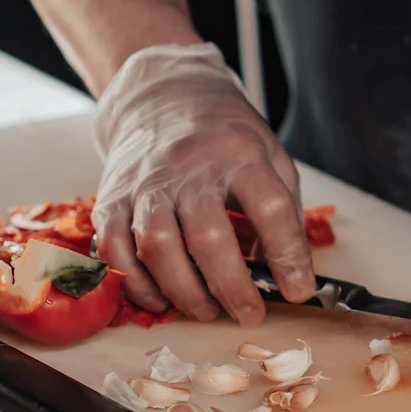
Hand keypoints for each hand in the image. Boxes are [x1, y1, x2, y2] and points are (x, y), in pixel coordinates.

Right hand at [92, 43, 316, 325]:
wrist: (161, 96)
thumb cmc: (225, 137)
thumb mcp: (271, 157)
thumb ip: (284, 211)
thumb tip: (285, 272)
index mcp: (240, 156)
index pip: (271, 208)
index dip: (288, 256)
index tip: (299, 291)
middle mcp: (189, 168)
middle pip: (208, 237)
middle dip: (232, 288)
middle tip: (251, 315)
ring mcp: (145, 184)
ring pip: (158, 247)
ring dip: (185, 292)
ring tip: (209, 310)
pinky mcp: (111, 199)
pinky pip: (116, 250)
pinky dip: (137, 285)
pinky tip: (162, 299)